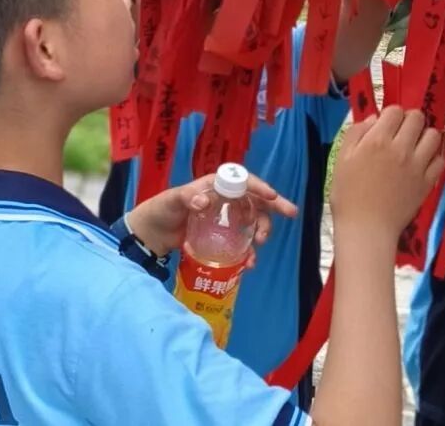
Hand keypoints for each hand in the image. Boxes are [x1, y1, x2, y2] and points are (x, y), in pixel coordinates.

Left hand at [127, 172, 297, 262]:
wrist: (153, 233)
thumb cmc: (162, 209)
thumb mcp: (173, 200)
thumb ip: (187, 197)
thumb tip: (203, 201)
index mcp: (215, 185)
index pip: (242, 181)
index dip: (259, 186)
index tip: (272, 196)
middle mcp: (225, 199)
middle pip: (255, 199)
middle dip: (274, 206)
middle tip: (291, 213)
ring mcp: (225, 218)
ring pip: (253, 220)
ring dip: (262, 230)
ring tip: (260, 245)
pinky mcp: (223, 236)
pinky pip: (242, 241)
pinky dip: (249, 251)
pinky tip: (249, 262)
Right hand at [330, 106, 443, 243]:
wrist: (367, 228)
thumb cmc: (348, 194)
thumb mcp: (341, 159)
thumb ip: (356, 133)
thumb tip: (374, 119)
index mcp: (377, 140)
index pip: (395, 110)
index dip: (391, 114)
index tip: (386, 125)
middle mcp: (401, 148)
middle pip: (417, 117)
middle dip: (409, 120)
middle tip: (402, 133)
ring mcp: (417, 165)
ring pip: (434, 135)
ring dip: (425, 135)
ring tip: (415, 145)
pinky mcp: (428, 181)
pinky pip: (440, 159)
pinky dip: (434, 157)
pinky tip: (423, 163)